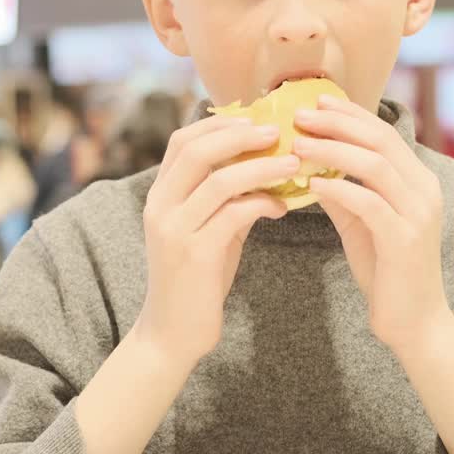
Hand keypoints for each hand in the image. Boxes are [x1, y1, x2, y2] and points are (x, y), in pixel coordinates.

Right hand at [139, 117, 297, 364]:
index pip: (183, 141)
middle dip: (241, 135)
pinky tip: (282, 207)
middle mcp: (160, 206)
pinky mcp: (194, 255)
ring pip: (219, 180)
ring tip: (293, 164)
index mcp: (160, 195)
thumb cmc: (196, 279)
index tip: (256, 119)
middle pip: (197, 150)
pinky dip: (262, 203)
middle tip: (278, 132)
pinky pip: (233, 215)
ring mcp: (174, 230)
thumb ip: (226, 198)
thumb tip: (266, 166)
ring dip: (262, 167)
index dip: (219, 124)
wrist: (172, 334)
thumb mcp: (208, 229)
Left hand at [293, 95, 450, 353]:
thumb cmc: (386, 272)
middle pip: (380, 140)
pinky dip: (338, 189)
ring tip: (298, 144)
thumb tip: (311, 165)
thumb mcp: (361, 224)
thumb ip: (343, 193)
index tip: (315, 102)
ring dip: (332, 150)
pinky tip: (310, 184)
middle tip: (300, 115)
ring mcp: (417, 214)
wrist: (414, 323)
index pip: (383, 134)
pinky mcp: (404, 239)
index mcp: (417, 181)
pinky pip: (369, 203)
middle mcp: (423, 190)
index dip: (350, 115)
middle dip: (337, 123)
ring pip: (374, 166)